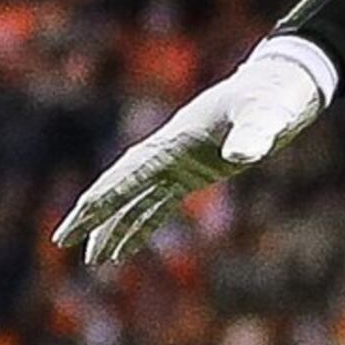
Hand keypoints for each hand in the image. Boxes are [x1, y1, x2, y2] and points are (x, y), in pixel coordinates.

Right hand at [52, 36, 336, 262]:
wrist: (282, 84)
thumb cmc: (273, 96)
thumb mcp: (266, 115)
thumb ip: (254, 134)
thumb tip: (242, 156)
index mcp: (173, 142)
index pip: (124, 179)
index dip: (97, 206)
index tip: (72, 229)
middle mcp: (166, 152)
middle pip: (117, 188)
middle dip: (91, 216)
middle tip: (62, 242)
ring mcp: (177, 162)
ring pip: (133, 200)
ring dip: (113, 228)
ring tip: (93, 260)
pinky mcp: (192, 172)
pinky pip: (156, 203)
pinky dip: (139, 225)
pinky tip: (125, 250)